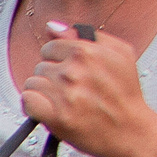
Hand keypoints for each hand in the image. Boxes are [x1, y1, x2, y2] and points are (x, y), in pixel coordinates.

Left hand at [22, 23, 156, 156]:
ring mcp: (64, 93)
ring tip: (63, 101)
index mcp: (87, 51)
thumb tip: (52, 26)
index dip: (58, 60)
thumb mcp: (119, 53)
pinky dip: (33, 106)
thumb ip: (85, 36)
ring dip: (43, 93)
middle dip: (52, 78)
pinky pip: (27, 100)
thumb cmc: (124, 92)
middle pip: (40, 66)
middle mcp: (74, 70)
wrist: (130, 130)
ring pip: (32, 83)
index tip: (70, 72)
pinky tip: (48, 109)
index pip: (50, 47)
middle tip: (72, 90)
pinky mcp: (56, 116)